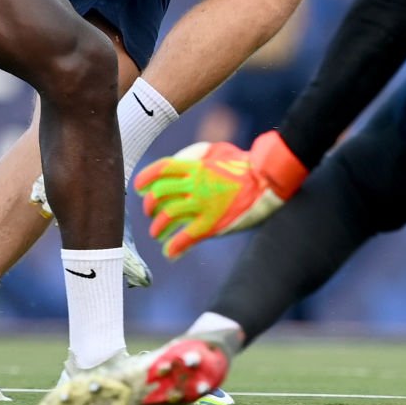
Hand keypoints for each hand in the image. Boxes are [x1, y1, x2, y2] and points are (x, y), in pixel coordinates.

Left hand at [134, 131, 309, 259]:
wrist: (267, 181)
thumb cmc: (246, 165)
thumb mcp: (220, 151)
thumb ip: (201, 154)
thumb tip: (189, 155)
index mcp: (195, 166)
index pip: (161, 170)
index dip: (145, 179)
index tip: (138, 188)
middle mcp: (194, 185)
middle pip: (160, 195)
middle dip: (150, 207)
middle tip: (151, 214)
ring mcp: (202, 205)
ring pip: (168, 217)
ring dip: (158, 227)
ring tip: (157, 234)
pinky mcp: (212, 223)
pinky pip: (186, 237)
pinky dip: (175, 247)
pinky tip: (170, 253)